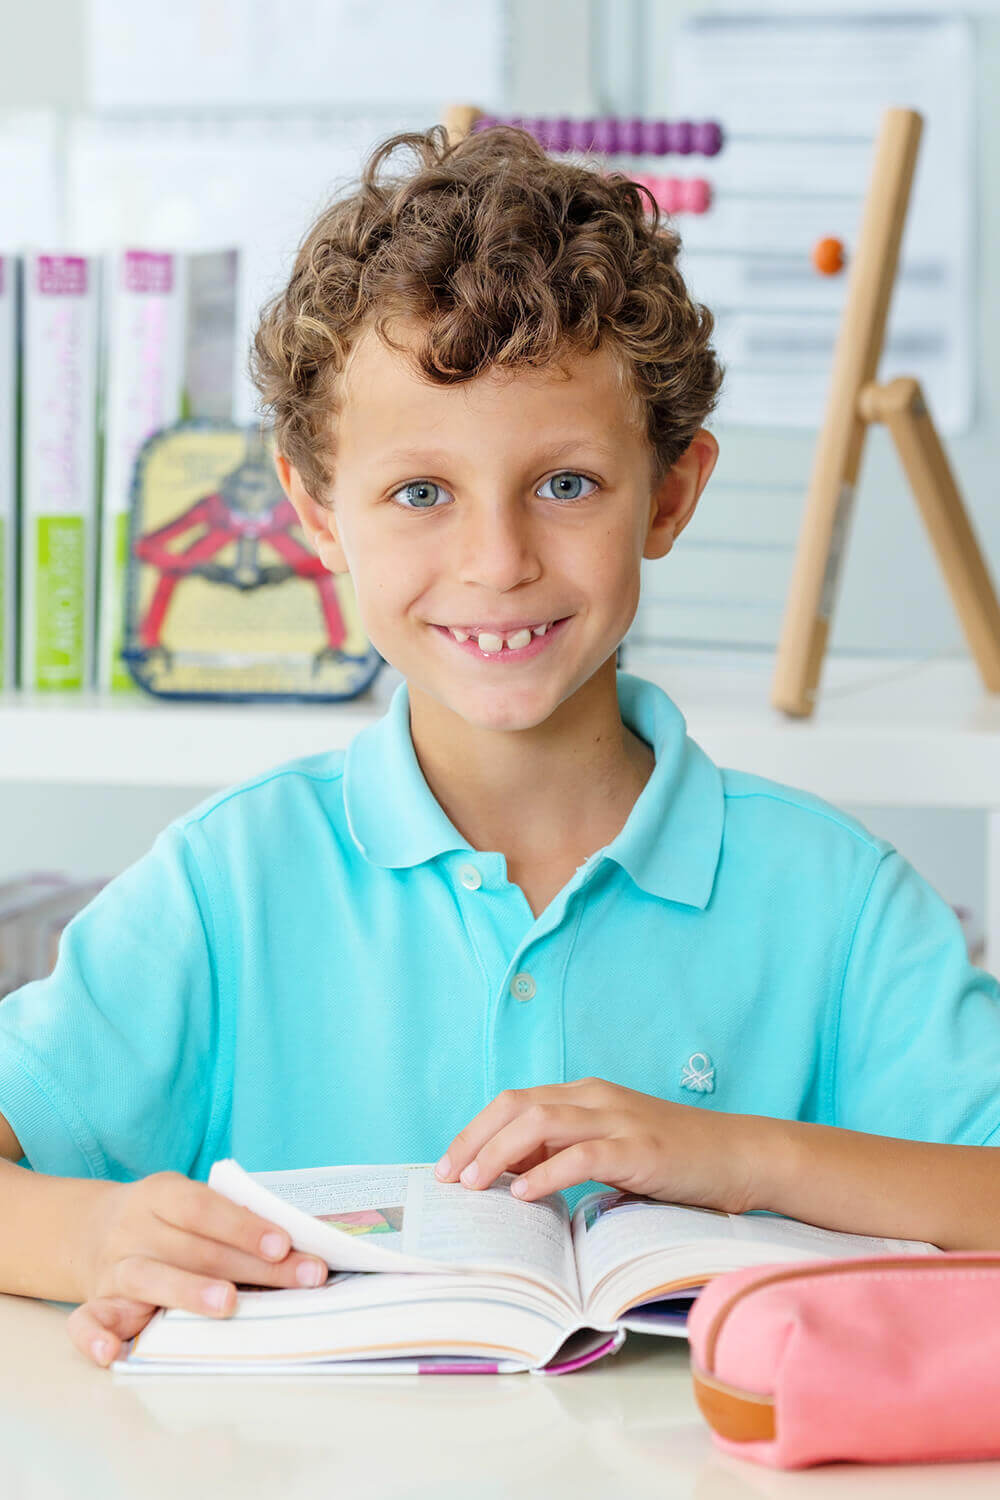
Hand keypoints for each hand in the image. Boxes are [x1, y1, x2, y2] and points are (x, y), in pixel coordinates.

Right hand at [67, 1171, 328, 1368]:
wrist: (88, 1232)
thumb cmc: (165, 1221)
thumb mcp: (188, 1202)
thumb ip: (229, 1217)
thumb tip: (297, 1243)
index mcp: (160, 1194)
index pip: (203, 1208)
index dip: (244, 1225)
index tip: (285, 1244)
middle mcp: (133, 1228)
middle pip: (193, 1248)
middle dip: (251, 1266)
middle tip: (299, 1279)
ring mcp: (113, 1268)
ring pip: (149, 1278)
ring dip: (190, 1292)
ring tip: (228, 1304)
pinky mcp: (94, 1303)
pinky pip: (85, 1322)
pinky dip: (94, 1339)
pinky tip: (113, 1356)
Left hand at [434, 1077, 764, 1213]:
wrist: (740, 1155)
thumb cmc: (675, 1160)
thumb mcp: (612, 1150)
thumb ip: (567, 1154)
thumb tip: (512, 1179)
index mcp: (585, 1095)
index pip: (514, 1102)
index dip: (476, 1130)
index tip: (448, 1164)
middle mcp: (596, 1098)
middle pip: (517, 1106)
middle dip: (475, 1139)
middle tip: (447, 1176)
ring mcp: (619, 1119)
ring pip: (541, 1121)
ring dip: (499, 1153)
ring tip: (473, 1184)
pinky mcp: (640, 1147)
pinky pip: (583, 1153)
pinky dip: (547, 1171)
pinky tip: (525, 1193)